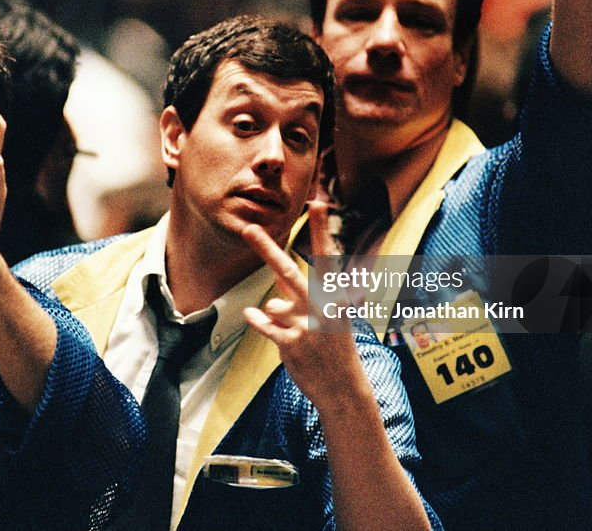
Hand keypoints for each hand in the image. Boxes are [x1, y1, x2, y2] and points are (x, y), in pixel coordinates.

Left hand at [242, 201, 364, 408]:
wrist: (343, 388)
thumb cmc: (335, 347)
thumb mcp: (329, 315)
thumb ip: (301, 295)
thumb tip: (277, 281)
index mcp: (335, 296)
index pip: (326, 256)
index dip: (320, 230)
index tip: (317, 203)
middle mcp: (322, 306)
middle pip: (288, 271)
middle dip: (266, 249)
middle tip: (248, 229)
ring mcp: (306, 326)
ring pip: (274, 304)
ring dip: (277, 314)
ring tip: (297, 332)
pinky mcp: (291, 344)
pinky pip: (264, 324)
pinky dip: (259, 321)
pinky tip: (259, 320)